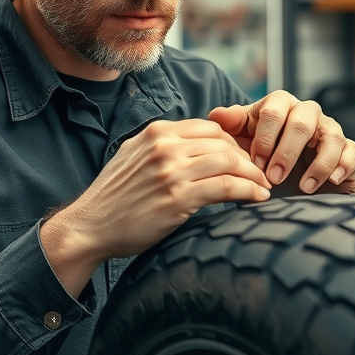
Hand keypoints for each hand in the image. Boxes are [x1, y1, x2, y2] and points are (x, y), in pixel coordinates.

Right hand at [40, 119, 270, 293]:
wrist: (90, 226)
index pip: (210, 128)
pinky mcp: (178, 199)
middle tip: (260, 173)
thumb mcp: (134, 155)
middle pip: (224, 143)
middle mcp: (165, 147)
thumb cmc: (114, 196)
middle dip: (248, 158)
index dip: (232, 142)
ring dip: (254, 175)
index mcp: (156, 133)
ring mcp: (172, 172)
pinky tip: (258, 197)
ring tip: (263, 186)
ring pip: (230, 162)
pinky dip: (249, 191)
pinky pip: (227, 187)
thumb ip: (162, 145)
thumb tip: (193, 143)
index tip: (243, 158)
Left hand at [208, 90, 354, 195]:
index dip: (264, 138)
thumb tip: (216, 116)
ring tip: (304, 187)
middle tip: (274, 178)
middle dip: (286, 152)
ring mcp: (330, 131)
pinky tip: (331, 181)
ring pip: (331, 135)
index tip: (255, 164)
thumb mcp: (243, 145)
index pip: (273, 111)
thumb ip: (230, 128)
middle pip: (302, 121)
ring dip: (317, 164)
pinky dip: (341, 166)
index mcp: (280, 107)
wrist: (289, 190)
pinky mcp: (348, 152)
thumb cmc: (263, 160)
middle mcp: (307, 114)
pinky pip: (352, 151)